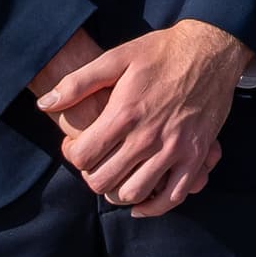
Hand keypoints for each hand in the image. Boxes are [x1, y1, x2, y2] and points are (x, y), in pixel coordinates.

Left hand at [35, 20, 249, 216]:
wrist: (211, 49)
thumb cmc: (162, 52)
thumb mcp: (117, 57)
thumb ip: (78, 82)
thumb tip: (44, 104)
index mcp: (124, 113)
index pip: (82, 157)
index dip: (72, 154)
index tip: (77, 145)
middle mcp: (148, 136)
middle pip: (103, 181)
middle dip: (92, 176)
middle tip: (97, 162)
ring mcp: (175, 148)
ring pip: (134, 193)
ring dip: (118, 192)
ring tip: (117, 177)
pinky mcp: (196, 155)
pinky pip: (173, 196)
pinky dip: (154, 207)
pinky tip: (143, 203)